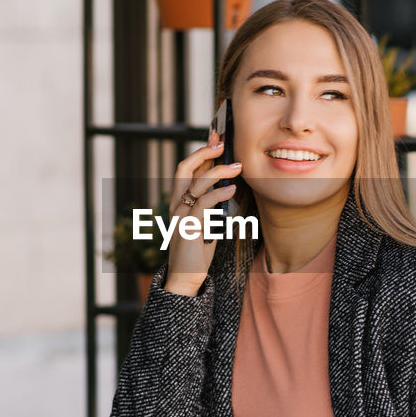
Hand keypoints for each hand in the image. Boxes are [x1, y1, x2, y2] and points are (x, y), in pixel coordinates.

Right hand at [163, 130, 241, 295]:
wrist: (185, 278)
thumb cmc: (197, 251)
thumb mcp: (206, 223)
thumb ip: (211, 205)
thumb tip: (228, 185)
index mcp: (179, 202)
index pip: (187, 169)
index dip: (201, 152)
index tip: (217, 137)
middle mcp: (176, 205)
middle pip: (184, 168)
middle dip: (203, 152)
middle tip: (223, 143)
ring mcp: (180, 216)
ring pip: (196, 184)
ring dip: (218, 171)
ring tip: (238, 166)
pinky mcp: (188, 228)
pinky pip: (203, 205)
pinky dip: (218, 194)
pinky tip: (232, 189)